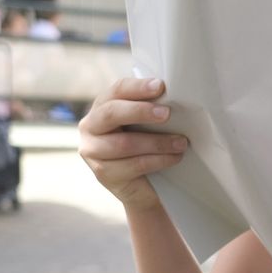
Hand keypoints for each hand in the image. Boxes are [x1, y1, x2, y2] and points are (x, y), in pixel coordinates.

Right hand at [77, 77, 188, 209]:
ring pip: (125, 143)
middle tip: (167, 114)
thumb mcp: (146, 124)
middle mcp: (90, 126)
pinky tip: (174, 158)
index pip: (116, 91)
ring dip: (157, 142)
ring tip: (181, 143)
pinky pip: (133, 165)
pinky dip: (158, 160)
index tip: (160, 86)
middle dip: (141, 111)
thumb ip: (151, 109)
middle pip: (112, 113)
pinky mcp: (103, 174)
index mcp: (102, 106)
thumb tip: (173, 98)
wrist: (144, 185)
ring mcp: (92, 151)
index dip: (137, 87)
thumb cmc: (146, 146)